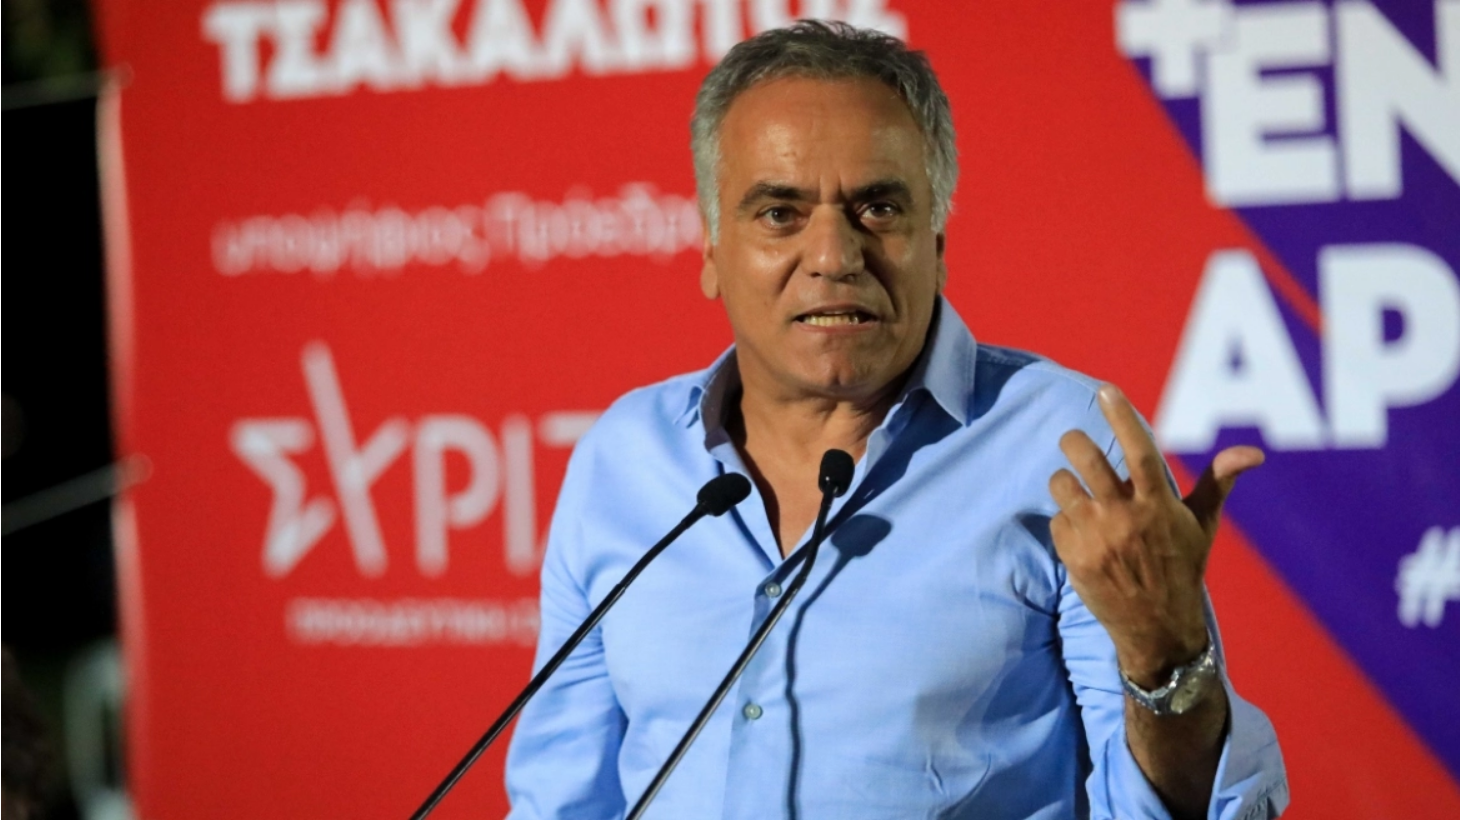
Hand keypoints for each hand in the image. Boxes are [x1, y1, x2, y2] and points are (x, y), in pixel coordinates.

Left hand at [1048, 384, 1262, 686]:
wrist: (1156, 627)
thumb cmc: (1182, 567)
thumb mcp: (1202, 525)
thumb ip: (1219, 482)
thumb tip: (1254, 452)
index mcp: (1159, 504)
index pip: (1139, 449)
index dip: (1121, 416)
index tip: (1106, 390)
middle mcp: (1125, 517)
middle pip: (1085, 457)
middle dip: (1073, 441)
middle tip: (1074, 441)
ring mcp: (1096, 537)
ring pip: (1060, 483)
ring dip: (1065, 482)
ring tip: (1080, 495)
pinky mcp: (1073, 556)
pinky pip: (1055, 519)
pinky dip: (1065, 520)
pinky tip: (1082, 535)